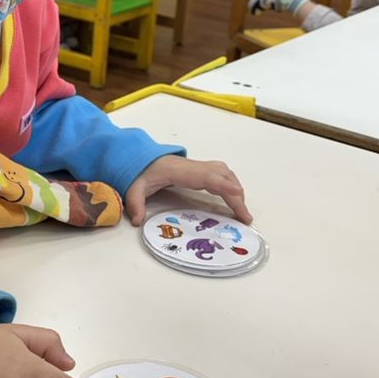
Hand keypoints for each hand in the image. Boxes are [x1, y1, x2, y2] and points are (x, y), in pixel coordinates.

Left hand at [125, 155, 251, 225]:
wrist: (140, 156)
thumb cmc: (141, 172)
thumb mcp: (134, 188)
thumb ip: (135, 203)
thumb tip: (138, 221)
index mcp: (180, 171)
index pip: (207, 176)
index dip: (224, 185)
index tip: (238, 195)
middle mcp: (194, 166)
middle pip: (222, 176)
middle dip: (236, 195)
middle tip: (245, 217)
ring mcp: (198, 167)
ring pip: (225, 173)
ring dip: (235, 190)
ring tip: (241, 211)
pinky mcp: (200, 170)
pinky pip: (221, 175)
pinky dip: (231, 185)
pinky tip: (233, 199)